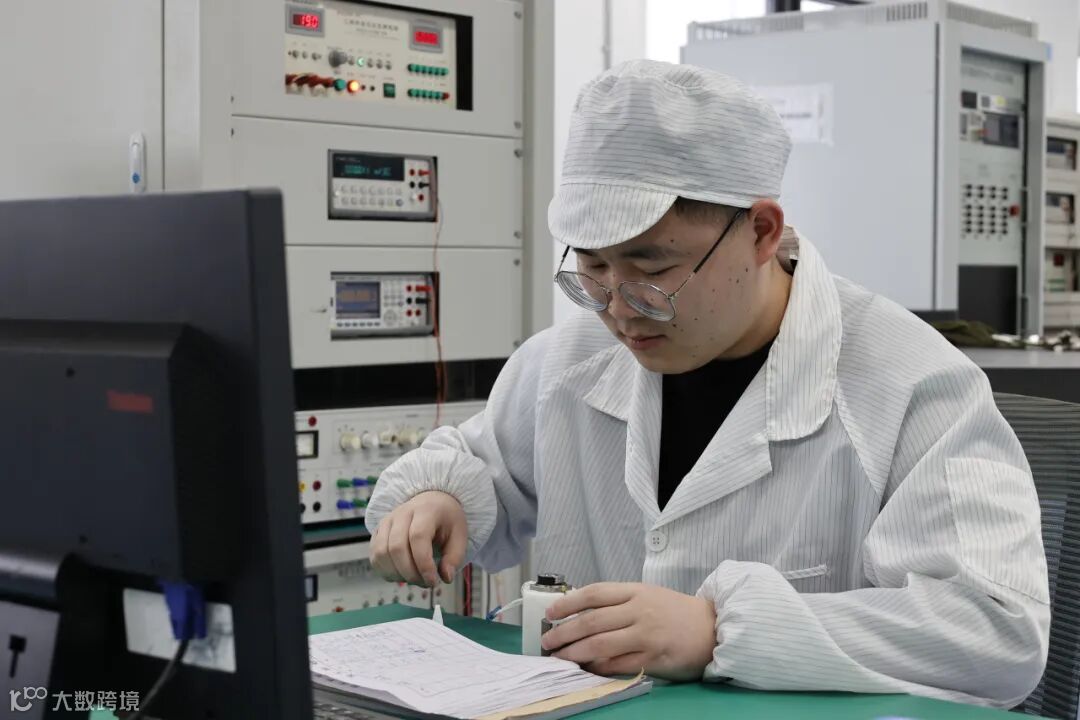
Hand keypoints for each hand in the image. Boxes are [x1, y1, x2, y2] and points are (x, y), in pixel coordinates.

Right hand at [370, 491, 466, 587]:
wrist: (431, 502)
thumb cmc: (445, 520)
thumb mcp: (460, 535)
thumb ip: (454, 557)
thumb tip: (446, 577)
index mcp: (426, 510)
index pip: (418, 537)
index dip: (423, 563)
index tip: (433, 581)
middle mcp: (402, 513)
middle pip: (396, 547)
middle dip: (410, 573)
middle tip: (425, 583)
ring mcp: (386, 522)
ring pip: (381, 553)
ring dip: (397, 574)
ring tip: (414, 578)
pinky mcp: (377, 532)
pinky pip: (375, 556)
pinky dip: (386, 571)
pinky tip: (401, 574)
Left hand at [541, 582, 716, 680]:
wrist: (712, 627)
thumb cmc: (675, 611)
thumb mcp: (647, 595)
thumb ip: (618, 602)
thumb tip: (580, 613)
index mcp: (635, 591)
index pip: (594, 593)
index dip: (568, 602)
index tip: (550, 611)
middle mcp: (639, 611)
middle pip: (592, 621)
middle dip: (564, 632)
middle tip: (547, 641)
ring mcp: (646, 635)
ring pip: (601, 644)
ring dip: (575, 653)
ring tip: (559, 657)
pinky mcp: (653, 658)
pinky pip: (618, 664)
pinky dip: (598, 667)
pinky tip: (586, 669)